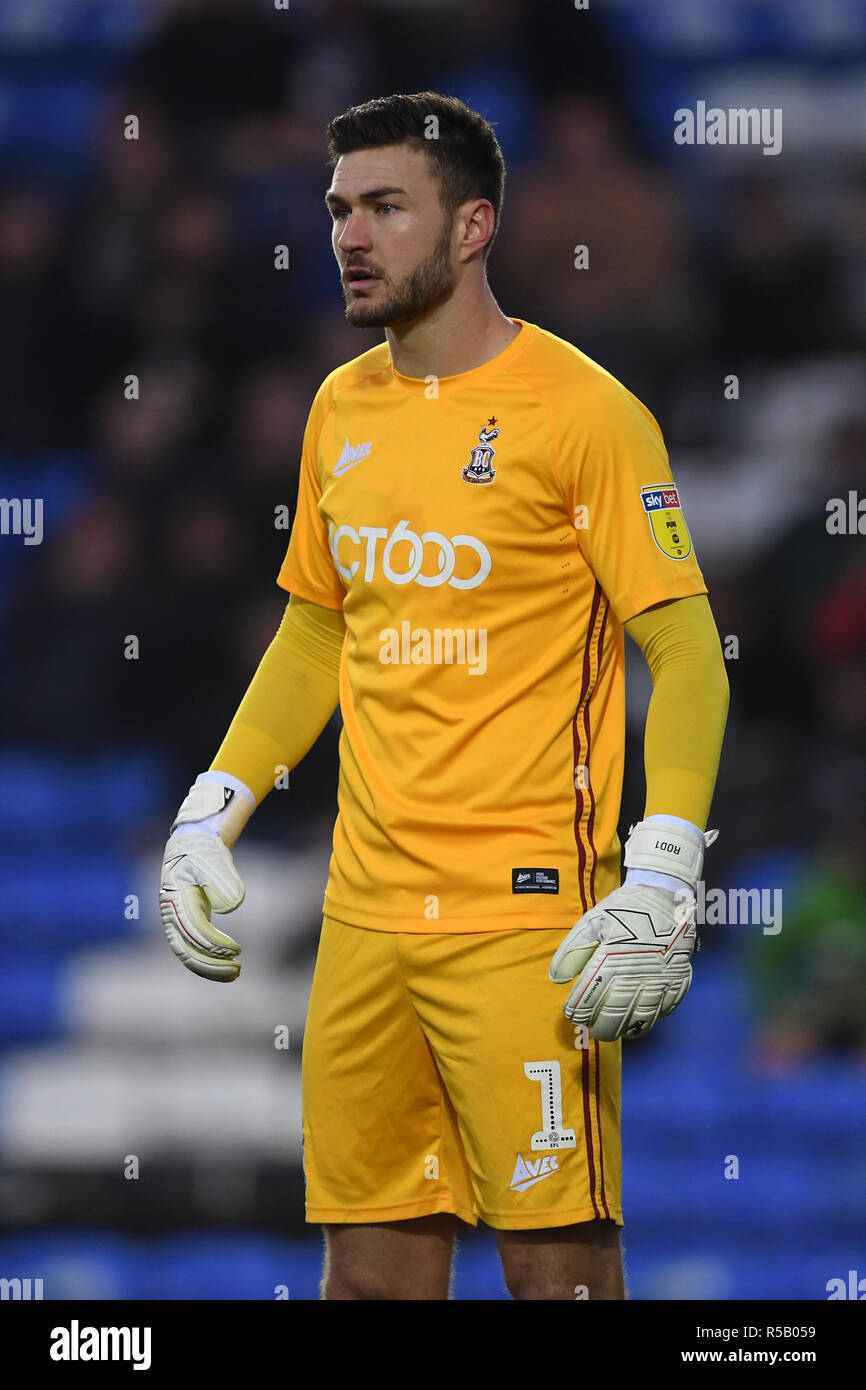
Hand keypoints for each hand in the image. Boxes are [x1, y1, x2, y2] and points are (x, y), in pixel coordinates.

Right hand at [159, 775, 254, 981]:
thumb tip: (229, 908)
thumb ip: (222, 879)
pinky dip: (209, 961)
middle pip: (186, 950)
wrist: (192, 844)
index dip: (214, 943)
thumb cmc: (202, 851)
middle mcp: (172, 915)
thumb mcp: (213, 859)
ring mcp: (177, 921)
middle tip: (238, 970)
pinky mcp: (188, 924)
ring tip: (237, 973)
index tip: (237, 949)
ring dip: (211, 968)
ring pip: (188, 954)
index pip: (193, 930)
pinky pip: (194, 949)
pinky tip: (229, 966)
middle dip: (211, 965)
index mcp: (174, 899)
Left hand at [549, 881, 696, 1040]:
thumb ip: (572, 951)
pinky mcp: (678, 979)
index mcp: (609, 962)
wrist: (664, 894)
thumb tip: (558, 979)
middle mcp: (634, 977)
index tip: (573, 1013)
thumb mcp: (591, 922)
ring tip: (617, 1029)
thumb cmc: (624, 909)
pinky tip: (643, 1016)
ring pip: (642, 1020)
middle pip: (614, 1017)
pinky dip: (653, 1018)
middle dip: (600, 1028)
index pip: (587, 1001)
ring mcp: (659, 980)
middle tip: (594, 1028)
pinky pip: (666, 1009)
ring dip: (627, 1029)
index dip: (577, 1012)